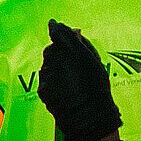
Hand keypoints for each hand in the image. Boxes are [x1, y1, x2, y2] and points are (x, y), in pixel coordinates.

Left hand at [36, 21, 121, 140]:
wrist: (90, 116)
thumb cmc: (98, 88)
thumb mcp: (94, 62)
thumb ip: (82, 44)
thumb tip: (73, 31)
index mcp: (73, 53)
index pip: (58, 33)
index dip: (56, 29)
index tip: (53, 24)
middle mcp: (57, 62)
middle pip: (50, 50)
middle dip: (57, 51)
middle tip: (70, 60)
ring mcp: (48, 76)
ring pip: (46, 64)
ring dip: (54, 67)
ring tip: (71, 79)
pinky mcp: (42, 88)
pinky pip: (44, 78)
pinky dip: (52, 80)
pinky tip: (64, 88)